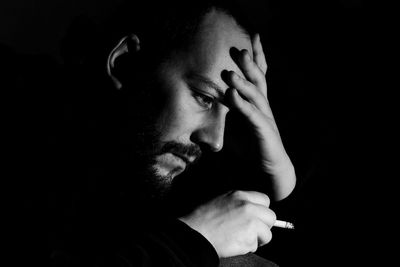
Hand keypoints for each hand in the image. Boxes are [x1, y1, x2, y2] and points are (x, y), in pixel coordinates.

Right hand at [179, 190, 275, 257]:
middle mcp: (248, 206)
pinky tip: (235, 243)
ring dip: (257, 239)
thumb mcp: (221, 200)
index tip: (255, 218)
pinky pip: (257, 245)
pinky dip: (248, 247)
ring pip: (267, 234)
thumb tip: (254, 210)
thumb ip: (239, 203)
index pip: (265, 200)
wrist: (195, 233)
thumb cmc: (203, 219)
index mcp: (240, 195)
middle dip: (263, 226)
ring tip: (240, 238)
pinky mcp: (249, 237)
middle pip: (271, 217)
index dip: (261, 211)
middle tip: (251, 231)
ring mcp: (250, 222)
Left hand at [224, 34, 295, 199]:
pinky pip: (252, 115)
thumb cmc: (253, 146)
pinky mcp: (264, 131)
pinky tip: (232, 95)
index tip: (252, 35)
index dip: (257, 55)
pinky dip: (242, 104)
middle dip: (250, 63)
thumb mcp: (238, 124)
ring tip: (230, 72)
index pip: (258, 75)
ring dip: (243, 82)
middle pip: (258, 79)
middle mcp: (263, 106)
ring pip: (255, 95)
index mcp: (257, 102)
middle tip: (240, 48)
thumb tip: (213, 98)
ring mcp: (265, 117)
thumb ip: (229, 110)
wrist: (269, 169)